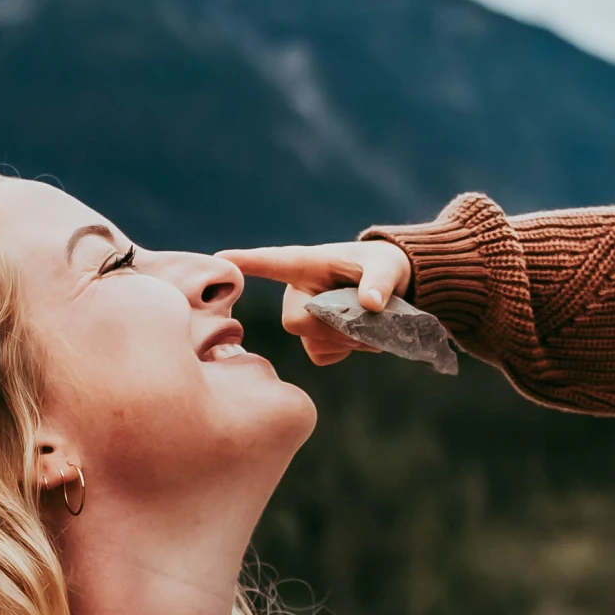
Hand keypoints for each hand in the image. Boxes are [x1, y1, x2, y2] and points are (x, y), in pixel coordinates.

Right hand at [228, 235, 416, 367]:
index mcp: (307, 264)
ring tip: (369, 325)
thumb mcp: (389, 266)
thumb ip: (380, 281)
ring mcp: (302, 317)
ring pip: (312, 342)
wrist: (394, 289)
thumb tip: (370, 304)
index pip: (271, 262)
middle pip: (296, 321)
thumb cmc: (385, 266)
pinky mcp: (313, 339)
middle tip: (365, 321)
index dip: (245, 262)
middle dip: (332, 327)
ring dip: (346, 340)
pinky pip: (321, 355)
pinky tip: (358, 337)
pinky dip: (345, 351)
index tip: (220, 259)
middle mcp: (297, 291)